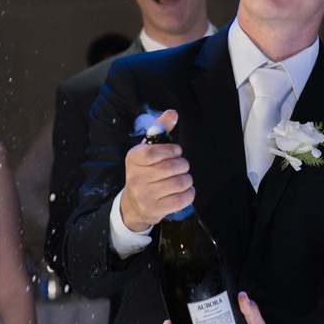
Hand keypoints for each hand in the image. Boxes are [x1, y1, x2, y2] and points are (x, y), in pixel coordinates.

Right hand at [120, 109, 193, 231]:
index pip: (152, 152)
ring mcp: (144, 195)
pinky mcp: (154, 210)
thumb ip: (160, 129)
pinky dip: (189, 194)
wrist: (133, 204)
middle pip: (171, 168)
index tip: (176, 152)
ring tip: (183, 179)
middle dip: (183, 165)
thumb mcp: (148, 149)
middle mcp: (135, 177)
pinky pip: (181, 200)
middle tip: (182, 167)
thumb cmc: (145, 172)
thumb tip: (172, 113)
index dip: (170, 151)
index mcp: (133, 158)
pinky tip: (185, 191)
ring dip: (187, 180)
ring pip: (179, 183)